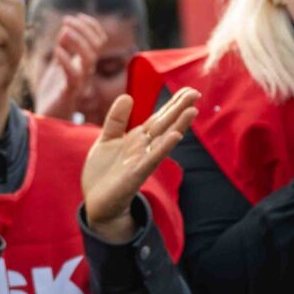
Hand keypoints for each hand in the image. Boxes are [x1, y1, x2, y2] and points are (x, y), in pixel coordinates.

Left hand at [31, 14, 113, 121]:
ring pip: (89, 59)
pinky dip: (66, 60)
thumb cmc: (53, 93)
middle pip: (96, 47)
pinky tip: (56, 52)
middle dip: (84, 29)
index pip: (99, 41)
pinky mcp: (69, 94)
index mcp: (84, 64)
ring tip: (63, 30)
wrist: (46, 119)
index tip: (76, 16)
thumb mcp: (58, 66)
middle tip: (66, 20)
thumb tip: (65, 30)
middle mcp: (86, 72)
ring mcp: (79, 83)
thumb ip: (63, 49)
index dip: (92, 26)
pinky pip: (74, 76)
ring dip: (78, 41)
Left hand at [80, 90, 198, 242]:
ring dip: (178, 126)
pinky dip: (163, 148)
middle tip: (196, 93)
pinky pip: (151, 159)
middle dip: (179, 109)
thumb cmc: (104, 173)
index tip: (189, 90)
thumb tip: (127, 96)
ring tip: (192, 111)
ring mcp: (142, 161)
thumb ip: (117, 120)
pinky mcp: (135, 175)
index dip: (172, 105)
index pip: (159, 118)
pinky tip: (175, 136)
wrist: (97, 203)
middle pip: (165, 125)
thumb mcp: (106, 141)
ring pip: (163, 141)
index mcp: (138, 139)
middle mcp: (144, 149)